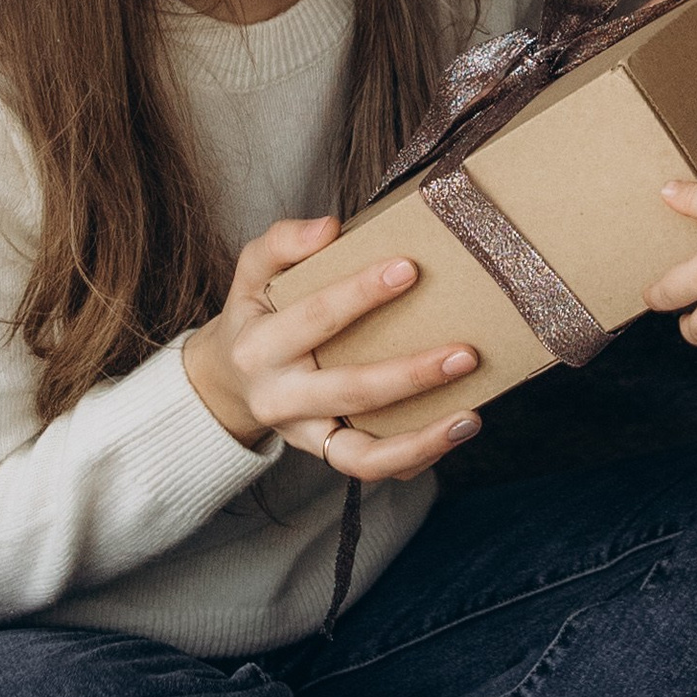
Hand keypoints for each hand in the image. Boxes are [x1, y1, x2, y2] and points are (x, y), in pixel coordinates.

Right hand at [183, 216, 480, 483]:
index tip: (410, 268)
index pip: (316, 317)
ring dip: (420, 440)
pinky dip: (413, 458)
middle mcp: (279, 396)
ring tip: (469, 417)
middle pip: (350, 390)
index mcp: (260, 345)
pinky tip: (453, 430)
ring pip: (361, 455)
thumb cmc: (254, 315)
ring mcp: (303, 433)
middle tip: (465, 353)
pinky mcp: (324, 453)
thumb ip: (283, 242)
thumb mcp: (252, 272)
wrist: (227, 381)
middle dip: (411, 375)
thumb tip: (330, 227)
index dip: (361, 294)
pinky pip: (370, 468)